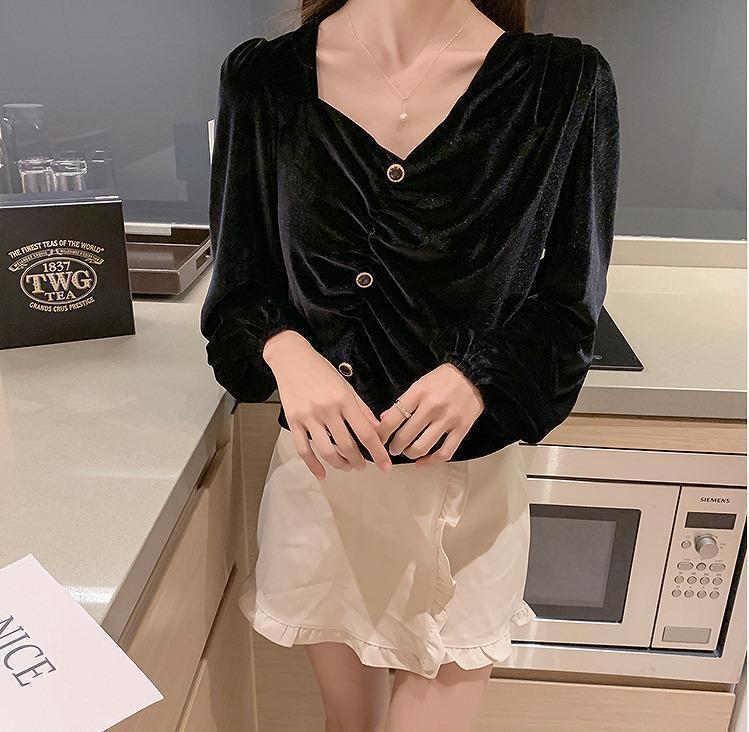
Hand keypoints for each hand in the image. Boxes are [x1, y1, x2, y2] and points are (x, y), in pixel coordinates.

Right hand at [263, 330, 392, 479]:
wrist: (291, 358)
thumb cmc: (321, 370)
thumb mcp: (346, 385)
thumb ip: (362, 409)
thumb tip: (378, 429)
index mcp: (344, 399)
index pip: (365, 433)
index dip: (377, 452)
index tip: (385, 466)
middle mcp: (327, 409)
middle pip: (347, 445)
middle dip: (358, 461)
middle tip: (363, 466)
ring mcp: (308, 416)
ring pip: (327, 451)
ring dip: (340, 464)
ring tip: (347, 466)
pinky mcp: (293, 421)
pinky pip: (303, 450)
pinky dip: (313, 466)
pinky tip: (323, 474)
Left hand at [376, 363, 484, 465]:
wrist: (474, 374)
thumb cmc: (443, 379)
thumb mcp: (420, 383)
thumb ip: (403, 402)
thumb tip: (384, 418)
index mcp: (419, 393)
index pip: (393, 418)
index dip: (381, 433)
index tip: (378, 438)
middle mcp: (432, 407)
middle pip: (405, 436)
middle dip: (394, 446)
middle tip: (393, 447)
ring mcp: (448, 419)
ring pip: (422, 447)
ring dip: (409, 454)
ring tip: (407, 452)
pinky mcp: (462, 429)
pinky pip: (444, 453)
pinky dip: (430, 462)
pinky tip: (421, 462)